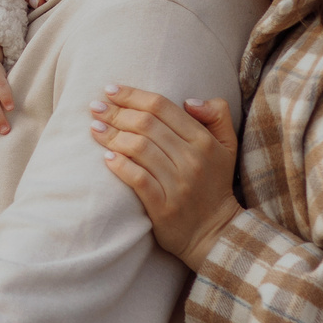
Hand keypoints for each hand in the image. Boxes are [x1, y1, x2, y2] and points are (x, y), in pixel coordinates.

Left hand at [92, 85, 243, 264]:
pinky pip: (138, 179)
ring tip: (94, 128)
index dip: (133, 95)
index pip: (162, 107)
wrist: (216, 232)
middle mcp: (192, 159)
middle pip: (147, 125)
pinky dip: (120, 166)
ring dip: (112, 135)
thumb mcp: (228, 146)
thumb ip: (217, 114)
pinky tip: (106, 158)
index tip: (111, 90)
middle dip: (116, 112)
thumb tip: (189, 101)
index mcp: (204, 141)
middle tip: (95, 107)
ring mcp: (178, 184)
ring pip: (139, 149)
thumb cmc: (215, 184)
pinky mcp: (164, 207)